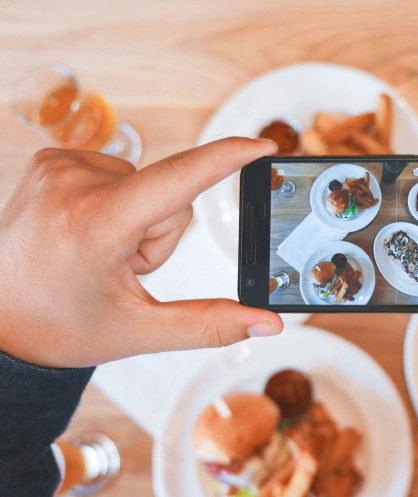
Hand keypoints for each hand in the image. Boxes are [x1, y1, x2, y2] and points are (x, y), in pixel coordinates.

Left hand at [0, 138, 282, 367]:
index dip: (228, 159)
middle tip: (121, 268)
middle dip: (161, 234)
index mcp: (95, 225)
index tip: (263, 145)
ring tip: (99, 253)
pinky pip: (119, 174)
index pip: (179, 179)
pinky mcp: (52, 160)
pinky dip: (117, 204)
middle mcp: (72, 183)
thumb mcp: (138, 331)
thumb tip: (267, 324)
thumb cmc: (57, 327)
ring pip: (146, 184)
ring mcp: (58, 167)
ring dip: (139, 220)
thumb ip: (211, 324)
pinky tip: (87, 232)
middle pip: (169, 195)